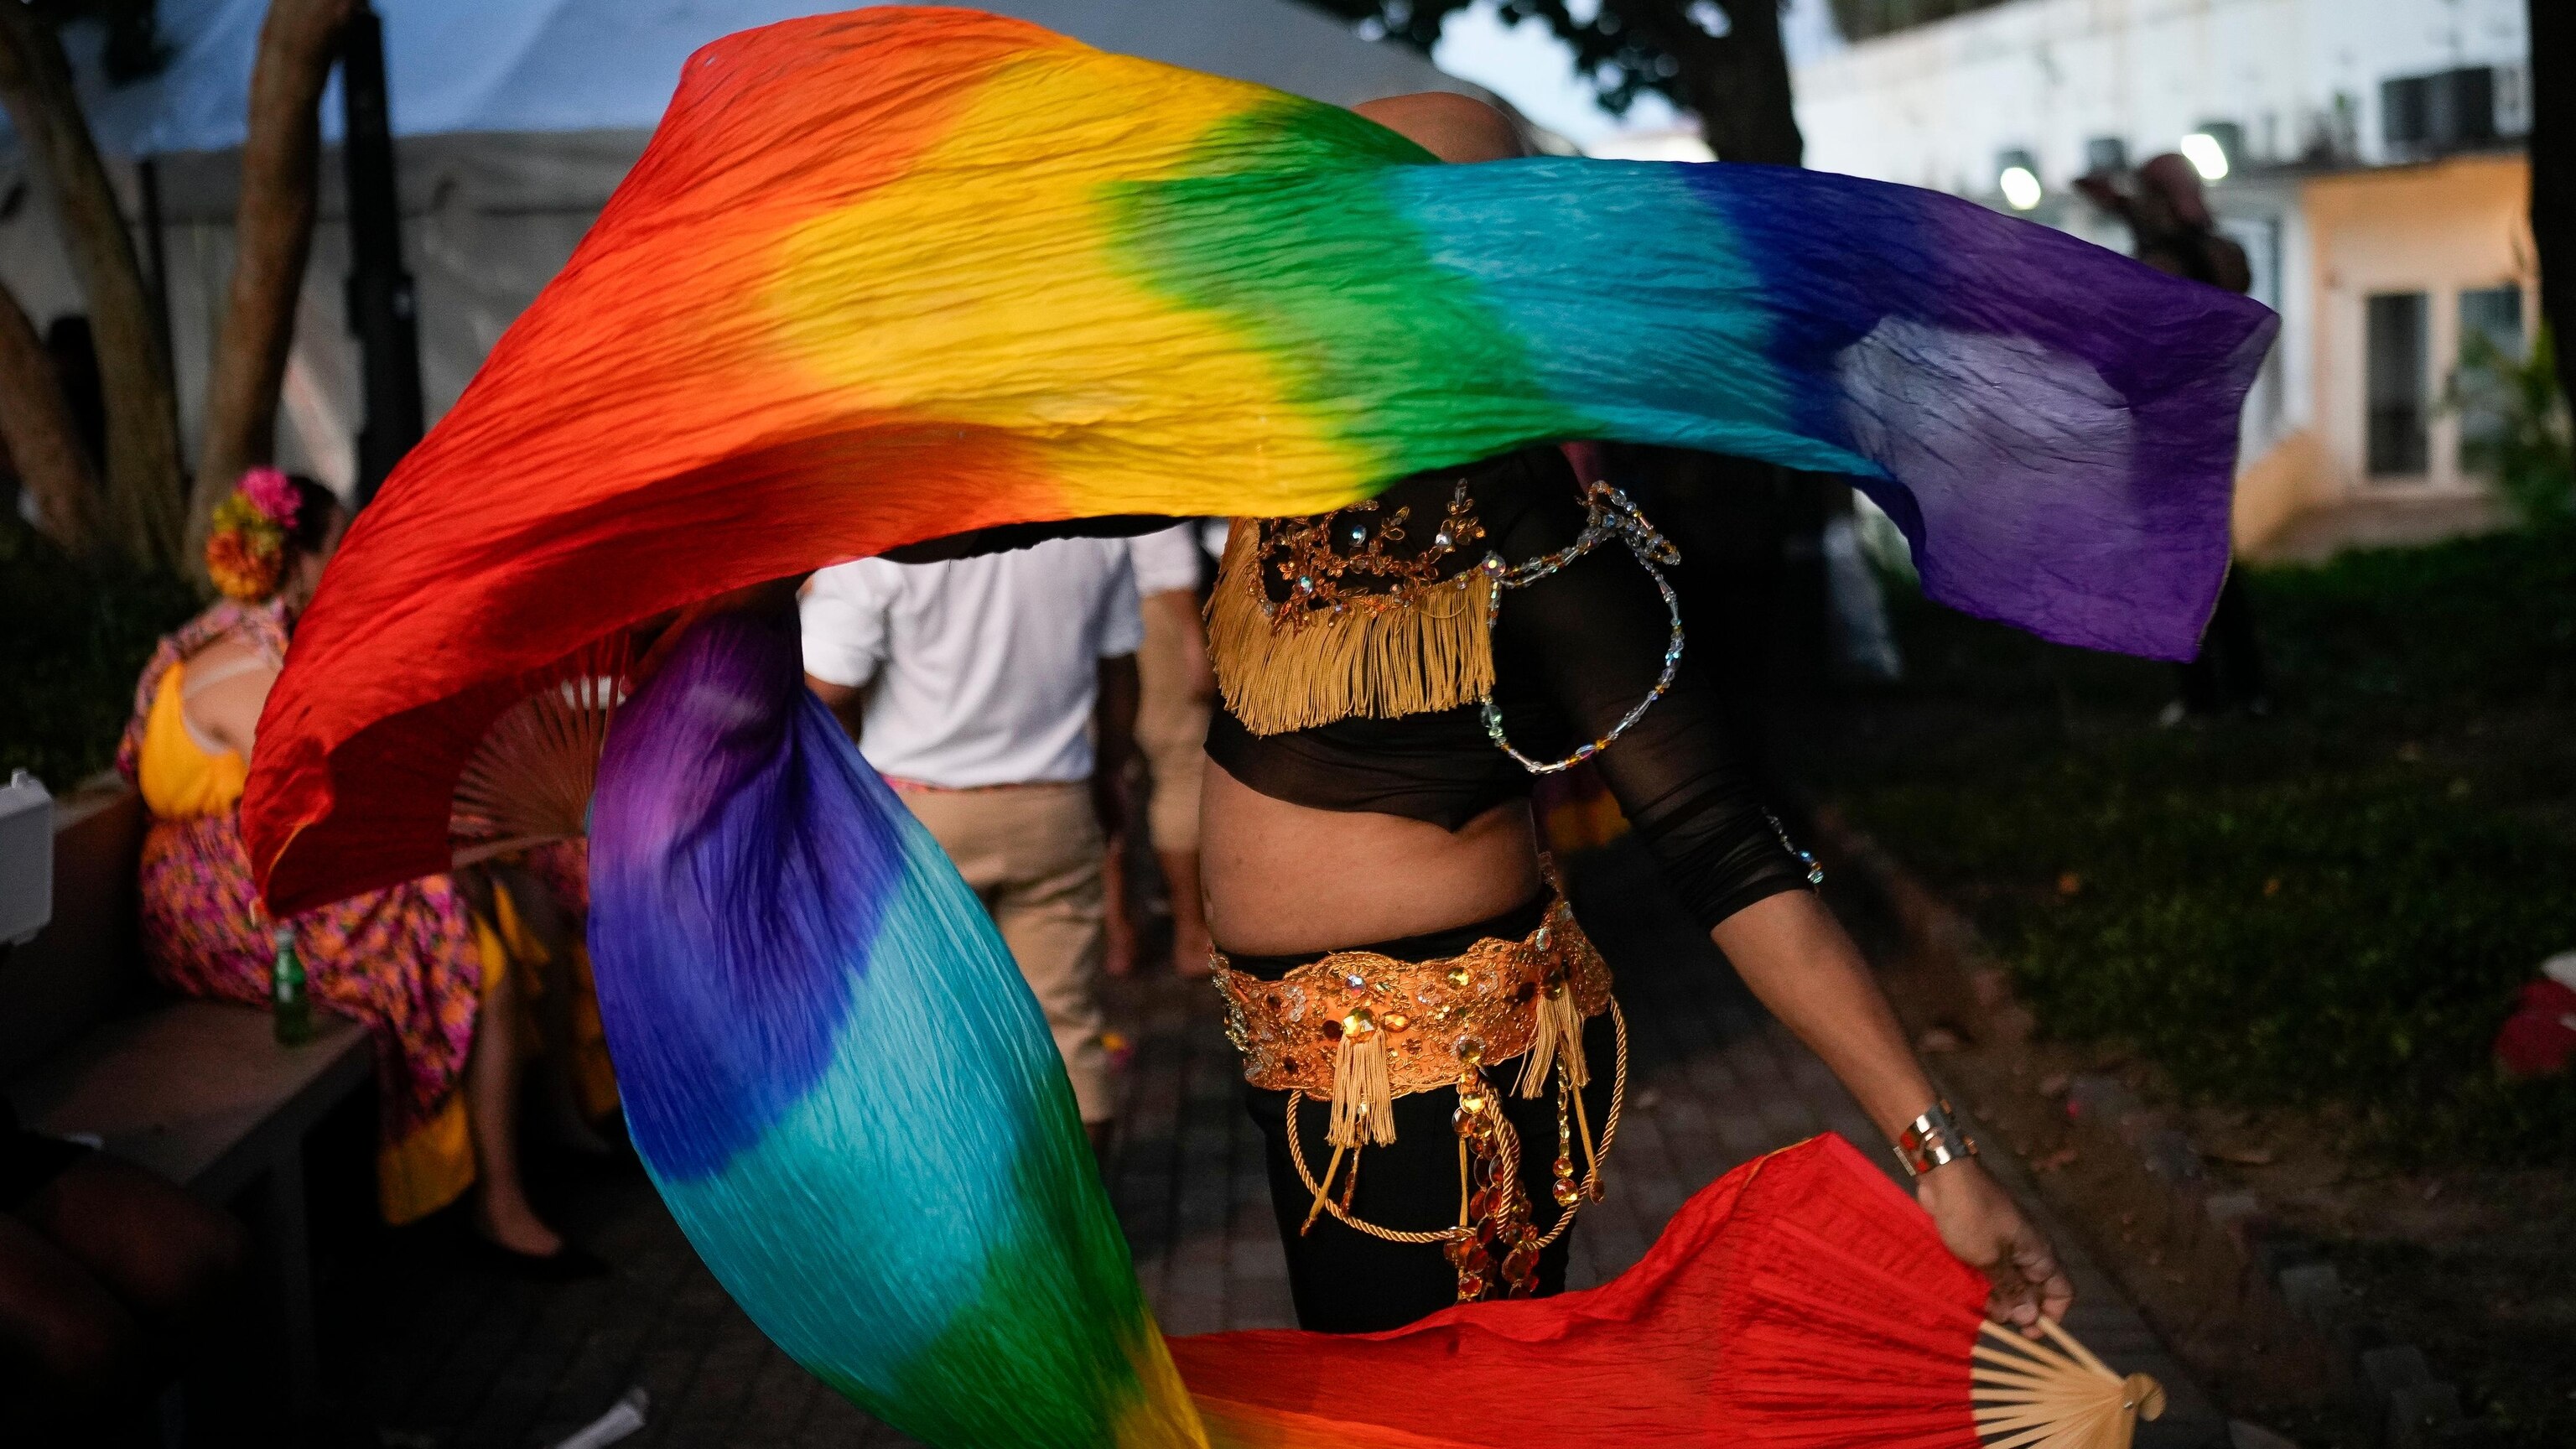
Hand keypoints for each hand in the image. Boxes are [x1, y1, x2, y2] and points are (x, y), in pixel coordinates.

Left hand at [1916, 1158, 2072, 1335]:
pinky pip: (1992, 1267)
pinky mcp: (1984, 1238)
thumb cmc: (1971, 1216)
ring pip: (2011, 1280)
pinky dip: (1985, 1281)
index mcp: (2039, 1253)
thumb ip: (2012, 1288)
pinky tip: (1969, 1292)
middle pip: (2035, 1290)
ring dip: (1999, 1297)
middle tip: (1995, 1320)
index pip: (2061, 1291)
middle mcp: (2028, 1249)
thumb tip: (2032, 1317)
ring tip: (1980, 1309)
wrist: (1945, 1176)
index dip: (2051, 1315)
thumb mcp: (1991, 1258)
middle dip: (2020, 1309)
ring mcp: (2005, 1243)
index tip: (2028, 1333)